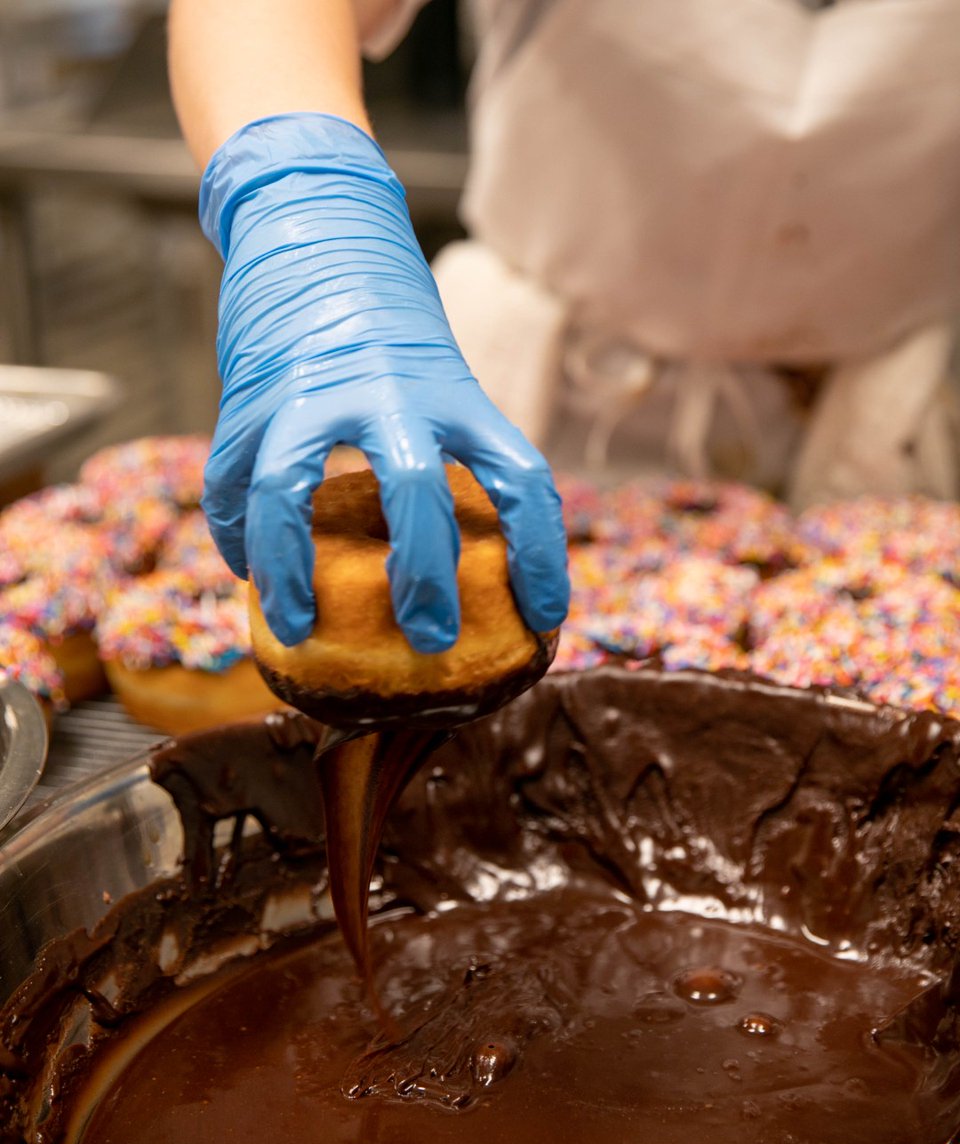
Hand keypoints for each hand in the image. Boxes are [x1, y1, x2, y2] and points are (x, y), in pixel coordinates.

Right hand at [199, 113, 568, 650]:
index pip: (520, 478)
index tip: (546, 618)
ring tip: (301, 625)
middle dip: (425, 575)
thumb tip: (473, 564)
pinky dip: (239, 537)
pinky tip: (252, 573)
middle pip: (413, 490)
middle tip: (433, 639)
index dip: (541, 555)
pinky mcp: (248, 396)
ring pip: (286, 491)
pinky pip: (230, 482)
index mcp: (452, 392)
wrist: (315, 227)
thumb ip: (456, 452)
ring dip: (292, 570)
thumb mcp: (441, 381)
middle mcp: (385, 391)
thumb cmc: (389, 330)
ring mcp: (308, 391)